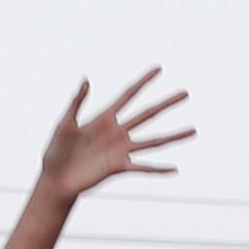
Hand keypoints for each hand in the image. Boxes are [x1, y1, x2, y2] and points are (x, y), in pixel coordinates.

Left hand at [37, 72, 192, 206]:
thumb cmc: (56, 152)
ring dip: (173, 136)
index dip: (143, 82)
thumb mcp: (64, 123)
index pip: (128, 95)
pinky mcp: (119, 167)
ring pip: (152, 140)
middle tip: (185, 93)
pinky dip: (158, 169)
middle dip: (166, 104)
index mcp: (104, 118)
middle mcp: (117, 132)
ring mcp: (120, 150)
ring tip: (193, 131)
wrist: (55, 180)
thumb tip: (86, 80)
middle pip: (147, 114)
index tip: (159, 69)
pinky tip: (174, 169)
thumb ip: (76, 102)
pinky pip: (142, 167)